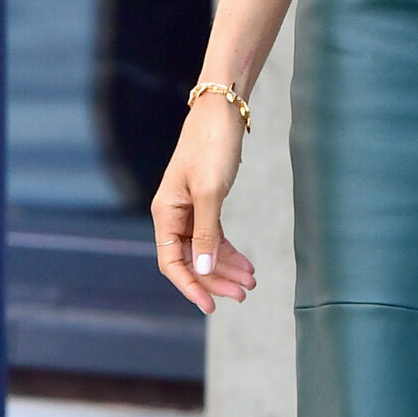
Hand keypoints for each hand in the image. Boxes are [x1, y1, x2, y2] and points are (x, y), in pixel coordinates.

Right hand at [153, 93, 257, 314]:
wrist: (222, 110)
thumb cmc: (212, 146)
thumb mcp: (211, 192)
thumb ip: (206, 232)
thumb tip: (200, 268)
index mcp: (166, 213)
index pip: (170, 262)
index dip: (190, 286)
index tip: (211, 306)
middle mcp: (174, 214)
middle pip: (191, 260)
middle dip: (216, 279)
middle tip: (245, 294)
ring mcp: (190, 209)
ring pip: (205, 250)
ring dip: (226, 268)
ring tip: (251, 282)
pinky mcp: (207, 202)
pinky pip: (215, 236)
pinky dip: (230, 251)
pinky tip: (246, 264)